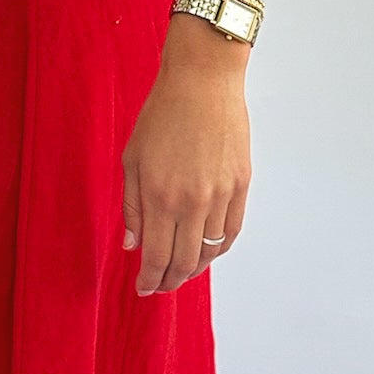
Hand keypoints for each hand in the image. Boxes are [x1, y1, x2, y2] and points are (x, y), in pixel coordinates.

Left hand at [121, 19, 251, 293]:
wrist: (203, 83)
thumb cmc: (161, 116)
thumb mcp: (132, 160)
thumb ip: (132, 207)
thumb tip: (133, 246)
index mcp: (160, 197)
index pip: (156, 257)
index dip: (150, 280)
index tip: (143, 289)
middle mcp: (192, 203)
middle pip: (184, 261)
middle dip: (170, 280)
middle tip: (160, 286)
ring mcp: (221, 196)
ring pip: (210, 251)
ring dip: (194, 268)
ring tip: (181, 272)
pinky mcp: (241, 185)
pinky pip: (231, 231)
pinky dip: (219, 248)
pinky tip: (207, 252)